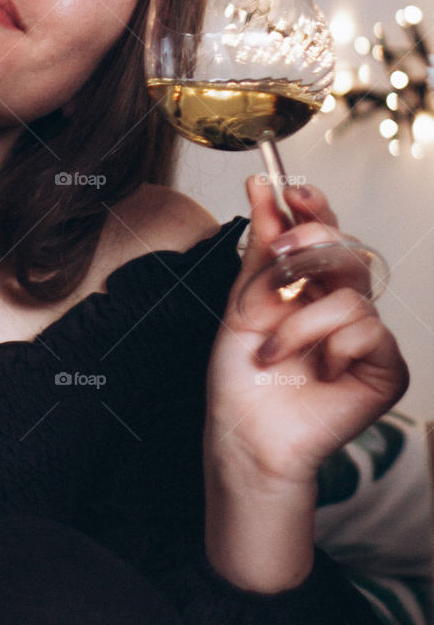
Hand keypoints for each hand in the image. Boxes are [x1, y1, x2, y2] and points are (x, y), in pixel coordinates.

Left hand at [205, 176, 409, 489]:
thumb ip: (260, 248)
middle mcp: (340, 305)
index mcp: (309, 286)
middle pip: (349, 250)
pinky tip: (317, 372)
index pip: (324, 233)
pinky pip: (369, 332)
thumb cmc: (241, 376)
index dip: (314, 208)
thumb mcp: (243, 302)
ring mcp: (365, 337)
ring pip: (351, 295)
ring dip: (301, 323)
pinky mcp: (384, 370)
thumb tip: (262, 189)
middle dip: (313, 243)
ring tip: (274, 353)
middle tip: (280, 257)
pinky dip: (332, 347)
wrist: (243, 435)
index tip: (290, 190)